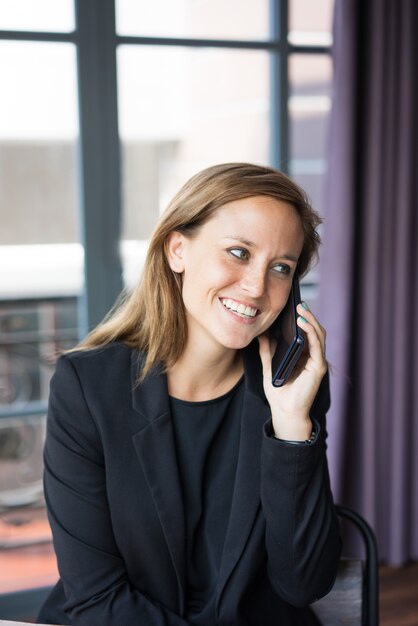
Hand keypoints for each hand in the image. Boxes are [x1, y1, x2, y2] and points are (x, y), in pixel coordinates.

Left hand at [258, 302, 326, 440]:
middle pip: (315, 330)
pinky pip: (317, 345)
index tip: (294, 304)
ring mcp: (317, 361)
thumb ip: (267, 351)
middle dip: (308, 314)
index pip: (306, 332)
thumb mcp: (268, 366)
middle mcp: (313, 357)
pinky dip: (311, 332)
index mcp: (304, 355)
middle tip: (298, 302)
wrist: (284, 412)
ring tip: (300, 308)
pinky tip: (302, 323)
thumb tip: (261, 333)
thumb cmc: (279, 392)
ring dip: (310, 320)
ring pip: (319, 334)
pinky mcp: (318, 367)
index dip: (302, 318)